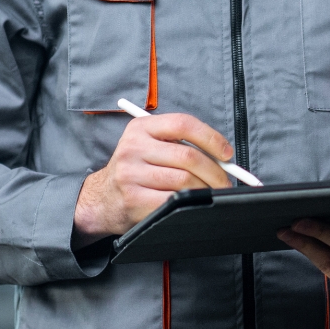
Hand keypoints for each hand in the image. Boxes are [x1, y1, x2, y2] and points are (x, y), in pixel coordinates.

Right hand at [72, 113, 233, 246]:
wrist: (102, 199)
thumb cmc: (136, 170)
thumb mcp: (149, 145)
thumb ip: (181, 144)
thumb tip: (223, 156)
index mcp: (141, 128)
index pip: (183, 124)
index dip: (211, 138)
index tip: (227, 153)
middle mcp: (133, 148)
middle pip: (188, 156)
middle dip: (216, 171)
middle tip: (226, 181)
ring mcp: (131, 174)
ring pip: (184, 181)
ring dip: (206, 190)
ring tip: (212, 193)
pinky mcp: (133, 200)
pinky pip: (173, 201)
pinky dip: (190, 204)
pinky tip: (194, 204)